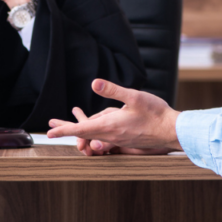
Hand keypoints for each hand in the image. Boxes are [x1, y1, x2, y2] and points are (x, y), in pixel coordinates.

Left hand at [46, 79, 181, 154]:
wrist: (173, 131)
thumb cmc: (156, 113)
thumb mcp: (134, 96)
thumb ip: (113, 90)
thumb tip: (94, 82)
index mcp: (111, 126)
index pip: (81, 129)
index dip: (64, 130)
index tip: (49, 133)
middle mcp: (112, 135)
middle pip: (84, 132)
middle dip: (68, 128)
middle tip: (52, 125)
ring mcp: (118, 139)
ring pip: (95, 132)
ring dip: (83, 126)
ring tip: (74, 114)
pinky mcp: (124, 139)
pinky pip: (105, 133)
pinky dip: (97, 127)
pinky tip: (99, 119)